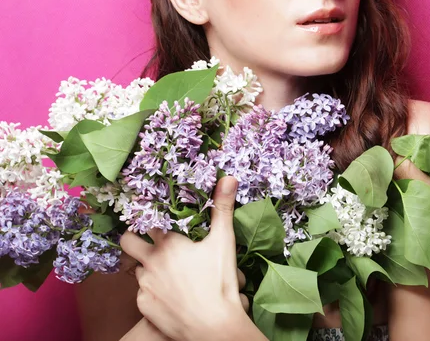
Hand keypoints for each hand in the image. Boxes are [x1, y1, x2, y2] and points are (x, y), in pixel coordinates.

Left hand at [120, 176, 264, 340]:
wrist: (214, 327)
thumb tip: (227, 178)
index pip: (147, 220)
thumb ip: (222, 208)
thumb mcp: (223, 241)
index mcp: (168, 243)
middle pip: (128, 242)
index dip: (151, 216)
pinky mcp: (144, 307)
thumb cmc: (219, 282)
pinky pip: (142, 294)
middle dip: (134, 238)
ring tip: (168, 271)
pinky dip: (153, 291)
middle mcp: (151, 262)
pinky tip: (170, 293)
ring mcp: (145, 286)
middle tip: (149, 241)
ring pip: (137, 270)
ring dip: (147, 267)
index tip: (154, 216)